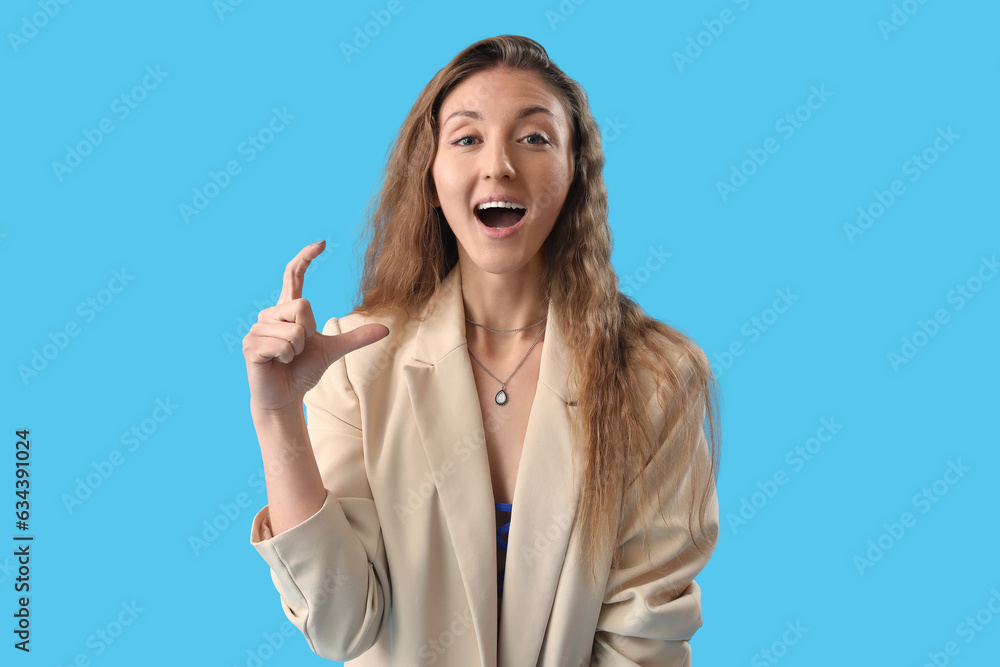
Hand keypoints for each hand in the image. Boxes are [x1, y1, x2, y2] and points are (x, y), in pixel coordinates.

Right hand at [242, 241, 388, 414]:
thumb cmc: (303, 371)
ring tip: (287, 359)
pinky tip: (278, 364)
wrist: (285, 397)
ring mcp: (257, 328)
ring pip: (293, 330)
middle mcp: (270, 314)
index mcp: (287, 310)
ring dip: (297, 350)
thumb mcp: (333, 350)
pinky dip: (287, 358)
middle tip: (298, 350)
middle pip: (302, 306)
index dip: (305, 258)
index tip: (322, 243)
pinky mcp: (251, 345)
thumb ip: (355, 337)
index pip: (293, 275)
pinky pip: (282, 345)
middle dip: (308, 333)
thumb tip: (385, 329)